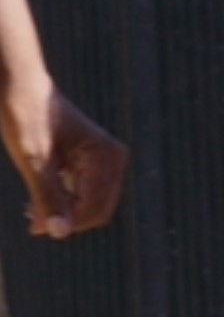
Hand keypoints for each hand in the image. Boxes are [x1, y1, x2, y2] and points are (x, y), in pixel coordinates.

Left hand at [8, 89, 126, 237]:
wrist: (17, 82)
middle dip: (68, 219)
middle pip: (98, 208)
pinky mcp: (93, 160)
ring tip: (31, 214)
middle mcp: (113, 158)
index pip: (95, 207)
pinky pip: (85, 191)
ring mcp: (105, 159)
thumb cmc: (23, 114)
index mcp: (105, 156)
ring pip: (91, 203)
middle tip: (32, 224)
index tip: (35, 227)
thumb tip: (60, 234)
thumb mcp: (33, 159)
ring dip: (65, 212)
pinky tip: (38, 203)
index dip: (68, 222)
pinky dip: (64, 200)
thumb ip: (48, 197)